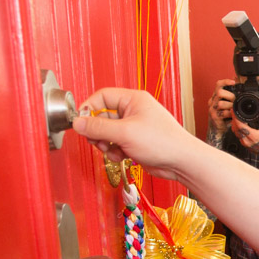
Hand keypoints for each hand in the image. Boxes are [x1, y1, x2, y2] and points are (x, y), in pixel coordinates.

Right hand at [73, 88, 197, 180]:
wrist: (181, 161)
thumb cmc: (163, 142)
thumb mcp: (124, 133)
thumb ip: (98, 127)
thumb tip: (77, 123)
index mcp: (133, 100)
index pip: (102, 96)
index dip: (89, 108)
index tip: (80, 122)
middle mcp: (134, 111)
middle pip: (102, 116)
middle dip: (97, 131)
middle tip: (97, 140)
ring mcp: (134, 127)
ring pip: (107, 132)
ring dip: (105, 144)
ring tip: (113, 150)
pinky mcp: (135, 141)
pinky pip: (116, 143)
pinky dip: (115, 151)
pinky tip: (123, 156)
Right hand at [208, 78, 236, 133]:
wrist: (217, 129)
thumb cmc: (224, 116)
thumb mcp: (227, 105)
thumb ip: (231, 97)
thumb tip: (239, 86)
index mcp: (215, 97)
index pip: (218, 85)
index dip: (225, 81)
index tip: (233, 82)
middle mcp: (212, 102)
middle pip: (219, 92)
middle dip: (230, 95)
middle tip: (235, 101)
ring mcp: (212, 109)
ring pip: (221, 103)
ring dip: (231, 106)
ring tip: (234, 109)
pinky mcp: (215, 117)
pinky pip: (224, 113)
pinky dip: (231, 114)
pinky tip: (233, 116)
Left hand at [232, 105, 258, 158]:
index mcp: (252, 135)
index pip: (240, 125)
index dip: (235, 118)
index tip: (233, 111)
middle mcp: (246, 140)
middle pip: (235, 128)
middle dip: (233, 119)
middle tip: (234, 112)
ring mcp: (244, 143)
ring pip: (235, 132)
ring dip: (234, 124)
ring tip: (236, 118)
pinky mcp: (244, 144)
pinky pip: (237, 135)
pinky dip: (237, 129)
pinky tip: (239, 125)